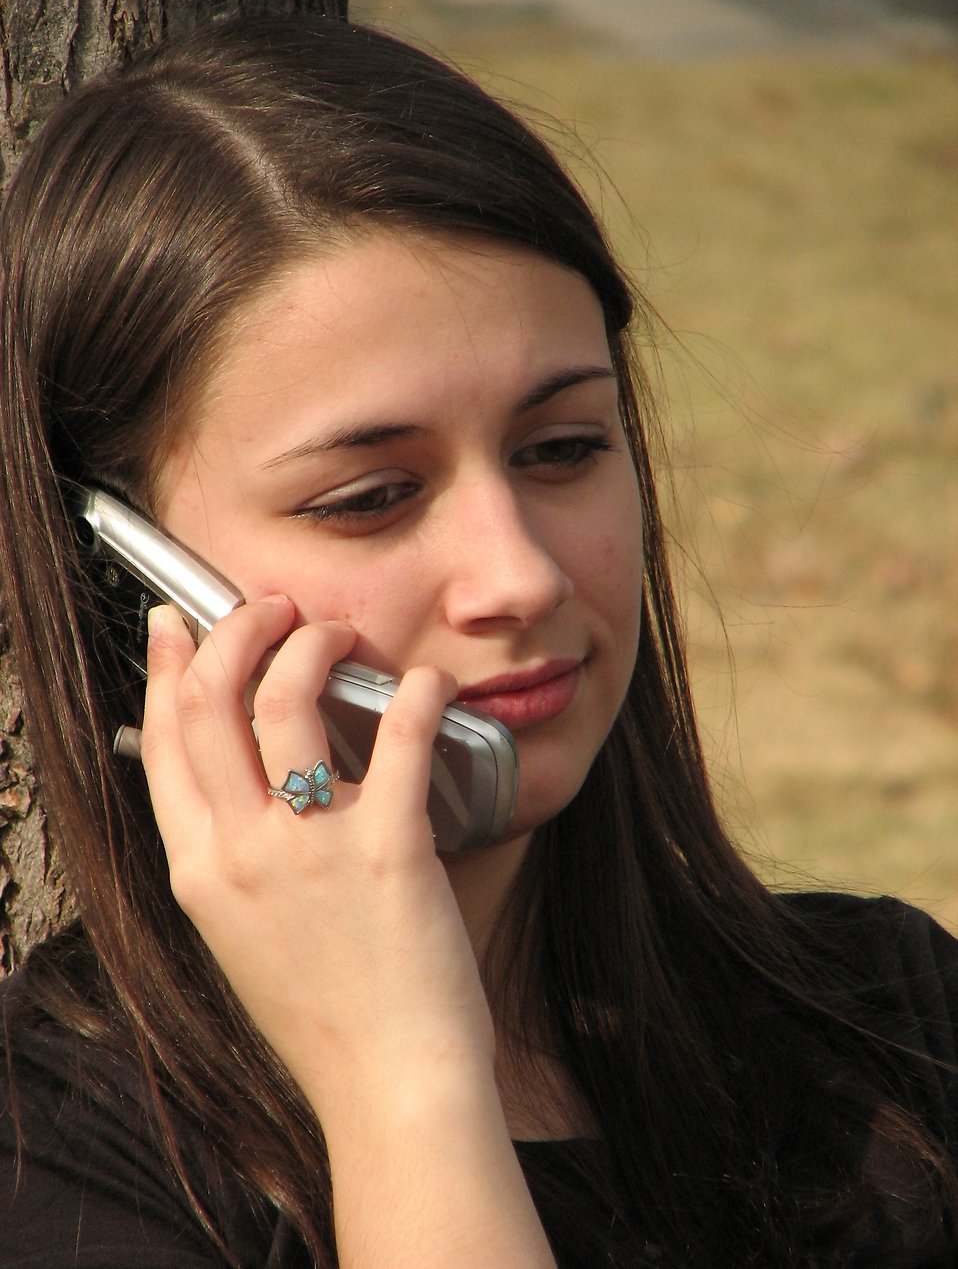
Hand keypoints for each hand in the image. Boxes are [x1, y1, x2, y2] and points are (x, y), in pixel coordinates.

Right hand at [140, 597, 494, 1116]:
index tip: (178, 622)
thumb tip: (241, 788)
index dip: (168, 666)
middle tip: (270, 607)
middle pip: (212, 700)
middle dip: (236, 628)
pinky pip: (401, 737)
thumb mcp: (242, 937)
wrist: (388, 1088)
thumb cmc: (325, 1016)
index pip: (163, 740)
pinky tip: (429, 681)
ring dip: (312, 643)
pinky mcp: (388, 849)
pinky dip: (419, 693)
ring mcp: (310, 847)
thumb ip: (230, 860)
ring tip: (339, 634)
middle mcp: (240, 850)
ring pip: (286, 697)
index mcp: (198, 871)